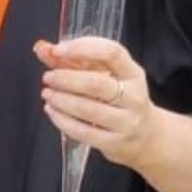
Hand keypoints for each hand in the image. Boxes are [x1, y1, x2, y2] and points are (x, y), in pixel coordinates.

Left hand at [34, 34, 159, 171]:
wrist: (147, 138)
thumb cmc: (122, 101)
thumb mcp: (107, 77)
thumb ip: (74, 61)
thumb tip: (43, 49)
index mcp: (133, 74)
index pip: (111, 52)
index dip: (82, 48)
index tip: (58, 50)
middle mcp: (133, 97)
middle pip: (96, 83)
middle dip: (66, 78)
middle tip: (48, 77)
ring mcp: (125, 122)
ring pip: (87, 108)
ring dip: (61, 99)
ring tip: (47, 93)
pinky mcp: (114, 142)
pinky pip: (83, 131)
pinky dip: (62, 120)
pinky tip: (52, 111)